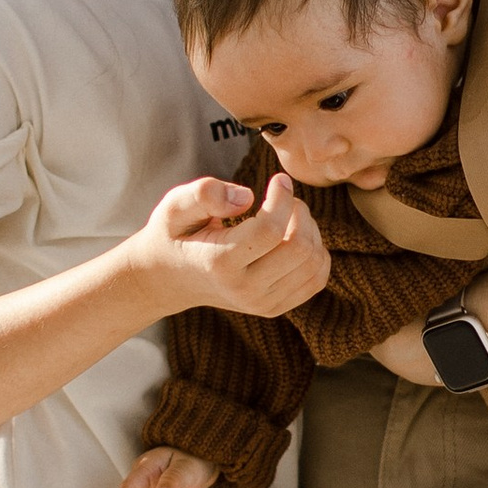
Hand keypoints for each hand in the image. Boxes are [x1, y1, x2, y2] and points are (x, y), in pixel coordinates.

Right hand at [130, 172, 329, 319]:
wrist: (169, 279)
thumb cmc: (175, 234)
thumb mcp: (175, 206)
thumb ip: (204, 194)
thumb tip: (247, 197)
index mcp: (219, 263)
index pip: (271, 230)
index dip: (283, 198)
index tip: (278, 179)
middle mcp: (244, 290)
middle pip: (300, 248)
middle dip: (300, 212)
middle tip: (283, 197)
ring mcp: (262, 304)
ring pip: (314, 262)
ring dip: (310, 230)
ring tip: (287, 216)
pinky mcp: (276, 308)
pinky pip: (317, 278)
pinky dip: (315, 251)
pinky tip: (293, 236)